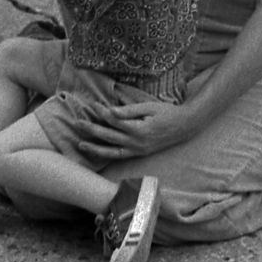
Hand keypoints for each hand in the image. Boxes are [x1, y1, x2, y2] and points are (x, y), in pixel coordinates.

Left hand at [76, 97, 195, 161]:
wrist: (184, 127)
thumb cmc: (166, 112)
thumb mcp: (149, 106)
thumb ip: (129, 110)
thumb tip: (110, 111)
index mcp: (139, 129)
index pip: (115, 121)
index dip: (102, 113)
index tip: (92, 104)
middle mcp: (137, 143)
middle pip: (109, 137)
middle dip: (92, 130)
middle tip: (77, 123)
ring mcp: (138, 151)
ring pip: (112, 152)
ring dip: (95, 148)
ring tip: (80, 144)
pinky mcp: (139, 154)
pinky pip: (119, 156)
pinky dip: (107, 155)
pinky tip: (97, 152)